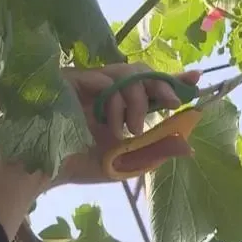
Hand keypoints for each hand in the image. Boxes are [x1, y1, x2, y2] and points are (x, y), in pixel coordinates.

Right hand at [50, 63, 200, 185]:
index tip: (197, 78)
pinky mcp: (74, 78)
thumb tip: (191, 148)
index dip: (174, 79)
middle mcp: (107, 88)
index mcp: (120, 104)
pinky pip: (106, 80)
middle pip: (142, 71)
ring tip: (134, 129)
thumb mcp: (127, 161)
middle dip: (163, 84)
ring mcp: (90, 81)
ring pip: (128, 72)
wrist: (44, 171)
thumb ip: (156, 152)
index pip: (151, 84)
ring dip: (139, 101)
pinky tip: (112, 126)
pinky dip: (116, 103)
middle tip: (173, 104)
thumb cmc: (80, 164)